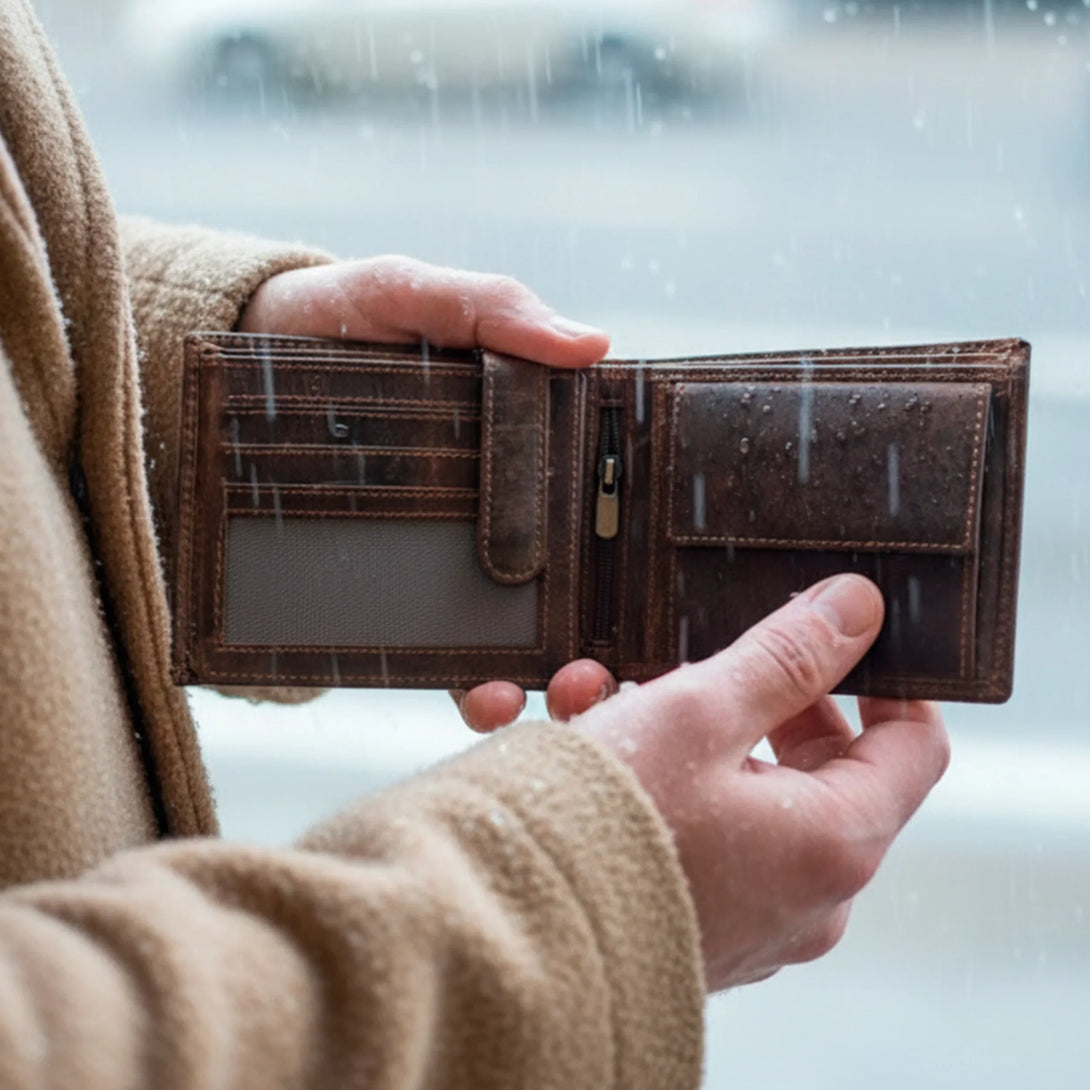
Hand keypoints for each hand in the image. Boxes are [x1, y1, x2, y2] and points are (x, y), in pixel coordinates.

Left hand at [238, 255, 610, 727]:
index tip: (658, 581)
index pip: (604, 497)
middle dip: (601, 640)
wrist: (234, 364)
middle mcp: (502, 509)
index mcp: (525, 440)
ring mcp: (452, 560)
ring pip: (520, 634)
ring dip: (546, 677)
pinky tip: (485, 695)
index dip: (636, 543)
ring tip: (542, 690)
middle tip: (602, 669)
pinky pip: (445, 655)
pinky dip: (474, 687)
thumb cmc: (336, 322)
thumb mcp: (410, 296)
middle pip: (574, 584)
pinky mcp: (399, 598)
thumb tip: (593, 343)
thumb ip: (489, 308)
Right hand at [571, 573, 949, 991]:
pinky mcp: (694, 922)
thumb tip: (855, 608)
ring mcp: (750, 916)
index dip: (889, 679)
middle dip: (752, 694)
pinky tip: (577, 739)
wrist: (509, 941)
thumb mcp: (698, 712)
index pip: (915, 744)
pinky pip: (698, 832)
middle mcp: (807, 894)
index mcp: (833, 842)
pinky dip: (653, 782)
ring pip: (741, 791)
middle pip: (818, 764)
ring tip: (592, 689)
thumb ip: (785, 656)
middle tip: (700, 656)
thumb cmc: (607, 830)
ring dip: (679, 729)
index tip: (844, 636)